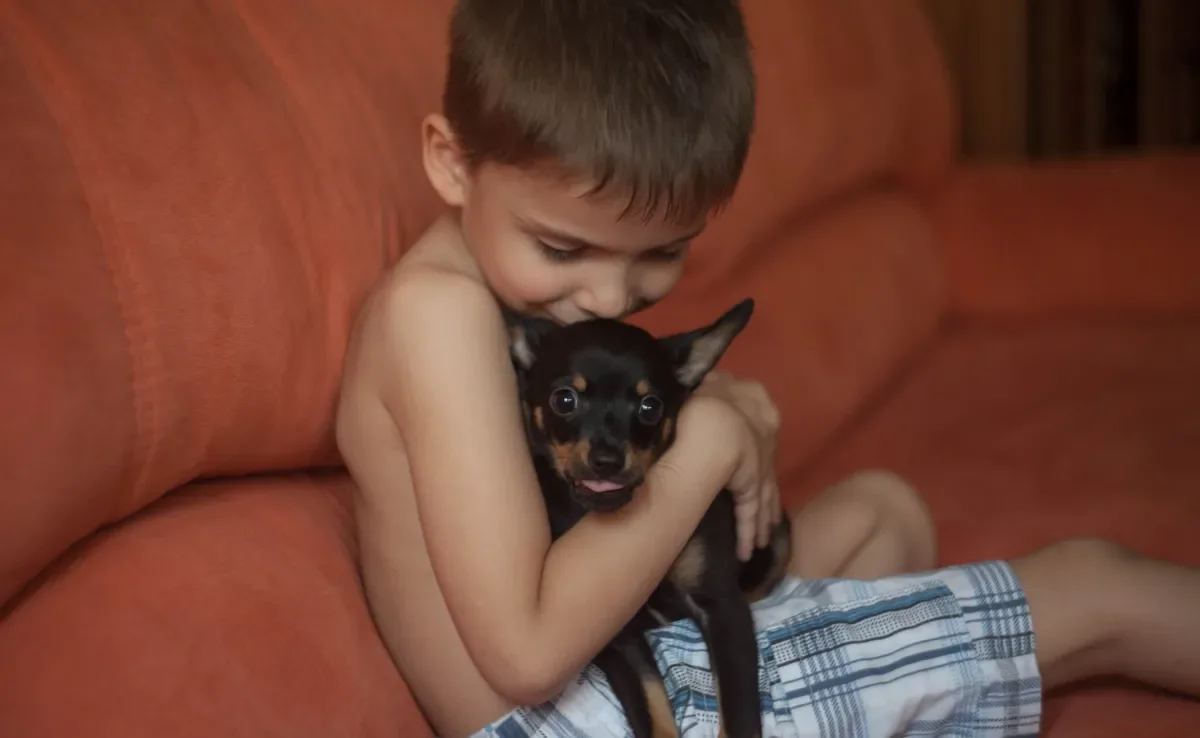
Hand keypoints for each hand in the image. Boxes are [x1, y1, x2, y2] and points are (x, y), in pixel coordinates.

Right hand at [692, 372, 782, 559]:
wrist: (711, 422)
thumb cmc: (699, 397)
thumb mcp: (698, 384)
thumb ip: (702, 387)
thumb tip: (697, 384)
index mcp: (756, 400)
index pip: (759, 419)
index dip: (755, 437)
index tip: (752, 453)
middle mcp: (766, 432)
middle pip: (766, 462)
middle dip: (764, 486)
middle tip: (766, 509)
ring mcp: (762, 461)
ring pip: (764, 493)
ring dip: (762, 518)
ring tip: (762, 538)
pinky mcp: (753, 486)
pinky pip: (750, 513)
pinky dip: (749, 532)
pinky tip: (748, 551)